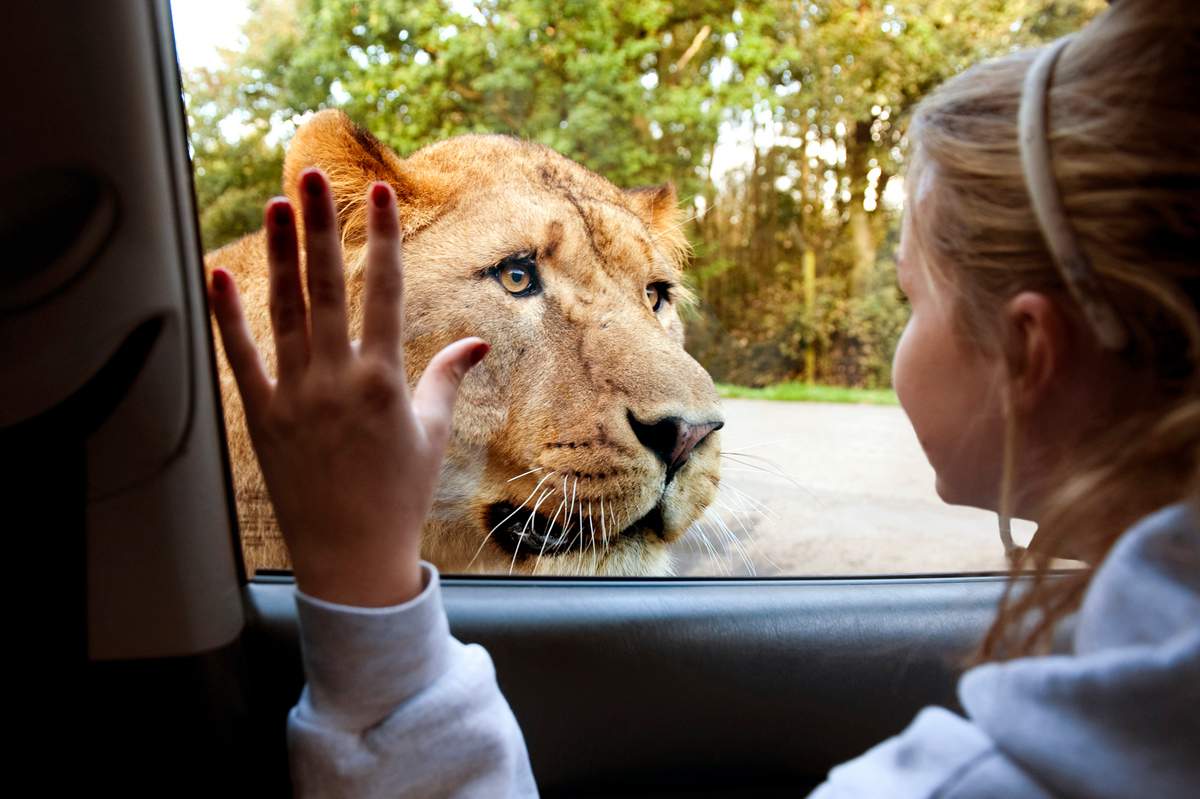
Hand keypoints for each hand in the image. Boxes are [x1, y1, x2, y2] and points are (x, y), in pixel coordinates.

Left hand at [209, 169, 488, 605]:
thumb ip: (447, 379)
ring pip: (285, 311)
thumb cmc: (401, 496)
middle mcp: (337, 380)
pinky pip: (242, 358)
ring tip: (278, 206)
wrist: (353, 556)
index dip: (383, 239)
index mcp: (384, 380)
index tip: (379, 194)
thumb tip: (474, 343)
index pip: (385, 292)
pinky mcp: (261, 417)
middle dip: (324, 228)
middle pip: (329, 288)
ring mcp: (295, 396)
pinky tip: (220, 272)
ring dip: (282, 255)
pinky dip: (229, 316)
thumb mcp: (431, 434)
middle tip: (314, 177)